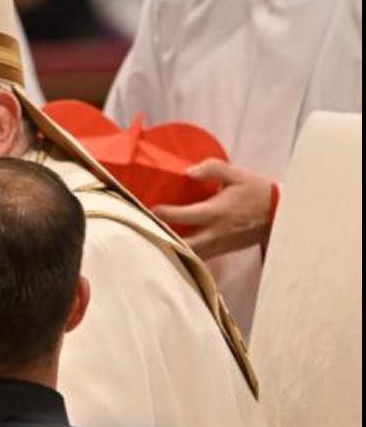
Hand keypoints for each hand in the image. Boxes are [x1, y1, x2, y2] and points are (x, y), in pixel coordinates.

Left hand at [153, 159, 273, 258]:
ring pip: (188, 255)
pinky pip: (198, 257)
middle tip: (146, 230)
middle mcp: (214, 233)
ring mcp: (218, 245)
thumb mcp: (236, 175)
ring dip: (171, 249)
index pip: (184, 217)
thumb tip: (188, 171)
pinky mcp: (222, 252)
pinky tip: (171, 246)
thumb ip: (212, 169)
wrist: (280, 214)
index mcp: (216, 212)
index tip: (151, 208)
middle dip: (162, 239)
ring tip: (154, 239)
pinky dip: (183, 254)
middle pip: (182, 244)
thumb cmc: (256, 192)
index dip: (164, 214)